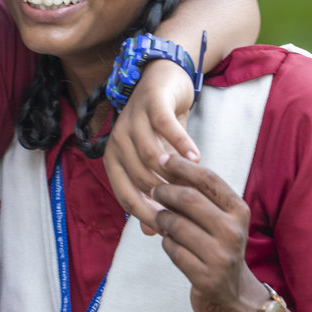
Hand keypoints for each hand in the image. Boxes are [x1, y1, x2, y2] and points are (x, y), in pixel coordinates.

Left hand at [102, 60, 200, 231]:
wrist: (163, 79)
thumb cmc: (158, 127)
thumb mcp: (156, 162)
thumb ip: (153, 194)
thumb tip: (152, 232)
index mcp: (114, 159)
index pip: (125, 196)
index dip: (146, 215)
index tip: (168, 230)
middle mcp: (117, 140)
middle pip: (139, 178)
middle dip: (163, 197)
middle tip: (188, 212)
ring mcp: (132, 120)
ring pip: (150, 155)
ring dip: (173, 173)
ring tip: (195, 188)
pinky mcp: (151, 103)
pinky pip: (165, 128)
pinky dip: (181, 144)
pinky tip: (197, 158)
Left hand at [150, 153, 260, 311]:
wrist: (232, 295)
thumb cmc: (219, 247)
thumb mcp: (220, 219)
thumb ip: (200, 195)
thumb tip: (167, 163)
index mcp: (239, 211)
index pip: (208, 179)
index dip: (182, 166)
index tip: (162, 159)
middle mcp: (234, 232)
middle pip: (189, 199)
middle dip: (165, 191)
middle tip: (153, 189)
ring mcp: (220, 256)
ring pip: (176, 225)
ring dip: (162, 219)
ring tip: (161, 219)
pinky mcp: (205, 277)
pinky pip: (172, 250)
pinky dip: (167, 243)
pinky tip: (171, 243)